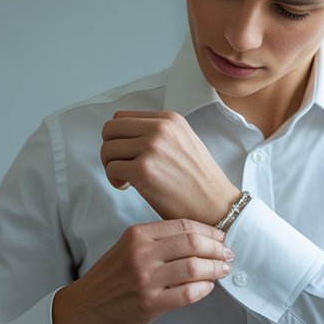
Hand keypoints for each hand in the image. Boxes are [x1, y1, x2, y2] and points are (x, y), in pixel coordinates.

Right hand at [51, 219, 231, 323]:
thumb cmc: (110, 277)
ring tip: (222, 270)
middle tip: (227, 253)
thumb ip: (157, 240)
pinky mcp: (150, 304)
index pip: (183, 225)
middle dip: (217, 248)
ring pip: (194, 268)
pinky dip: (204, 289)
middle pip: (193, 243)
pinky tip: (208, 287)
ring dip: (215, 268)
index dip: (209, 231)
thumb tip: (197, 238)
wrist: (85, 306)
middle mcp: (141, 254)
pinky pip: (188, 294)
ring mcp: (145, 280)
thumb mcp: (127, 247)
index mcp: (137, 235)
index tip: (220, 237)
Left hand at [100, 110, 238, 223]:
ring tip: (126, 178)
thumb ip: (158, 134)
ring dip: (111, 166)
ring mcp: (151, 148)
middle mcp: (160, 129)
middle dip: (110, 149)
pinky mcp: (143, 170)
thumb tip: (128, 137)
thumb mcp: (184, 142)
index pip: (123, 118)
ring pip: (107, 149)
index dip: (119, 137)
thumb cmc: (200, 181)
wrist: (216, 205)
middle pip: (110, 129)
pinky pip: (111, 168)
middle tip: (121, 165)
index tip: (127, 153)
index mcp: (169, 120)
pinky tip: (128, 186)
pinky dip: (114, 180)